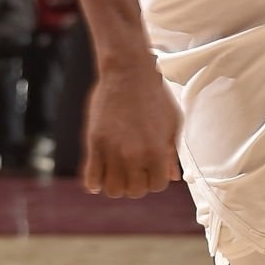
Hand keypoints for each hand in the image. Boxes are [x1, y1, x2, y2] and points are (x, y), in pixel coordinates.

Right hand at [84, 56, 180, 197]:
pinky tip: (100, 174)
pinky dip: (95, 183)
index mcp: (157, 151)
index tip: (152, 168)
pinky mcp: (94, 143)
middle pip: (135, 191)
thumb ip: (172, 153)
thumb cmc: (154, 97)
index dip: (156, 178)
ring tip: (118, 172)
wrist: (127, 73)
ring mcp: (112, 151)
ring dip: (117, 185)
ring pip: (112, 190)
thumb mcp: (172, 124)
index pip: (158, 185)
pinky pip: (91, 178)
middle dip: (137, 183)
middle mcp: (134, 155)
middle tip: (135, 169)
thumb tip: (173, 177)